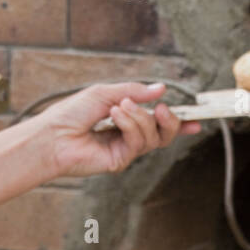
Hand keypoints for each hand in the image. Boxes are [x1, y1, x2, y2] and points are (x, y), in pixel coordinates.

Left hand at [35, 82, 202, 178]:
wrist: (53, 134)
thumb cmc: (72, 112)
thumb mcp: (106, 93)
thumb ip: (135, 91)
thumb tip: (162, 88)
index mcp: (126, 119)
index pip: (158, 122)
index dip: (179, 122)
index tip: (196, 119)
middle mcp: (128, 136)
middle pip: (164, 133)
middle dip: (170, 120)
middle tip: (161, 108)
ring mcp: (125, 150)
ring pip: (153, 136)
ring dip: (140, 118)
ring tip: (120, 107)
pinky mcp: (120, 161)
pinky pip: (138, 142)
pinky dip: (129, 125)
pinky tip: (115, 116)